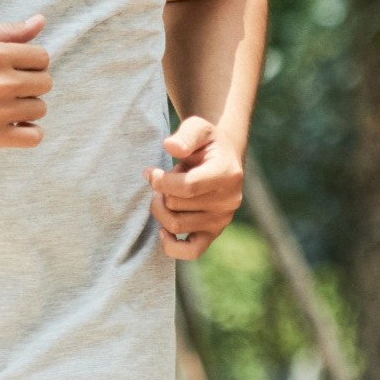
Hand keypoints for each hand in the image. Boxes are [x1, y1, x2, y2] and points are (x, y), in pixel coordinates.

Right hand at [0, 16, 49, 147]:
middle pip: (45, 83)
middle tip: (10, 85)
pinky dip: (30, 131)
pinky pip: (33, 137)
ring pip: (40, 108)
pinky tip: (16, 123)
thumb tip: (41, 21)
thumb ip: (10, 29)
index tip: (16, 66)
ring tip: (7, 103)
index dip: (31, 61)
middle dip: (31, 82)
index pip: (42, 57)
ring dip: (28, 106)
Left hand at [146, 116, 243, 261]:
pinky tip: (162, 231)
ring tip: (163, 196)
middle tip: (160, 182)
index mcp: (228, 173)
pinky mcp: (214, 233)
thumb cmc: (206, 143)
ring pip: (176, 226)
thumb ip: (186, 135)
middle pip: (177, 206)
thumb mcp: (198, 128)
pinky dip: (172, 246)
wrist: (223, 158)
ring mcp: (222, 219)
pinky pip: (191, 252)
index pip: (187, 187)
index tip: (150, 172)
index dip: (161, 181)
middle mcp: (229, 200)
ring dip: (160, 211)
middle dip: (160, 193)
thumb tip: (171, 147)